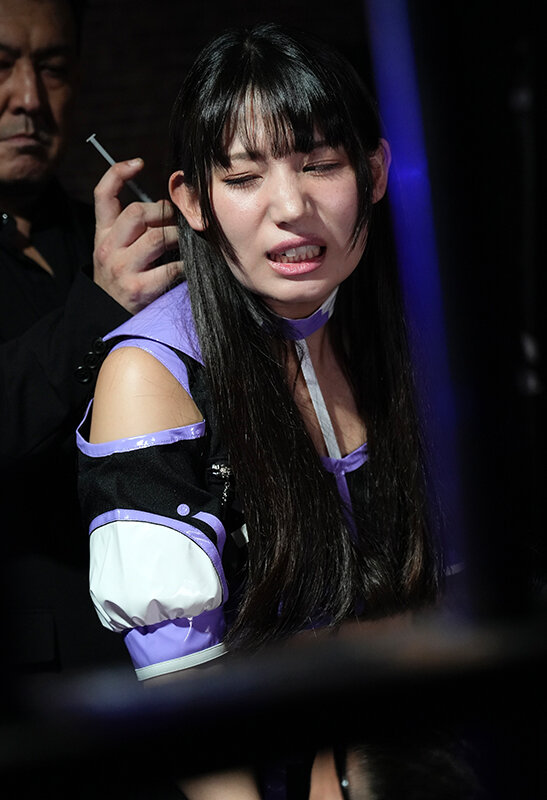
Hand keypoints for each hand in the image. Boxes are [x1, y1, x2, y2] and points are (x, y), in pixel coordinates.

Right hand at [93, 158, 181, 313]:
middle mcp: (109, 248)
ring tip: (186, 240)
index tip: (138, 162)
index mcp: (102, 235)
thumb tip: (171, 205)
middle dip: (165, 211)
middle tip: (179, 218)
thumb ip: (133, 230)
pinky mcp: (139, 289)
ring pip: (156, 237)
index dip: (118, 173)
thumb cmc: (121, 281)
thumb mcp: (116, 252)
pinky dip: (185, 264)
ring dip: (177, 236)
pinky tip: (189, 265)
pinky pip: (170, 269)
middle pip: (138, 213)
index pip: (103, 195)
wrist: (105, 319)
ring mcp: (122, 269)